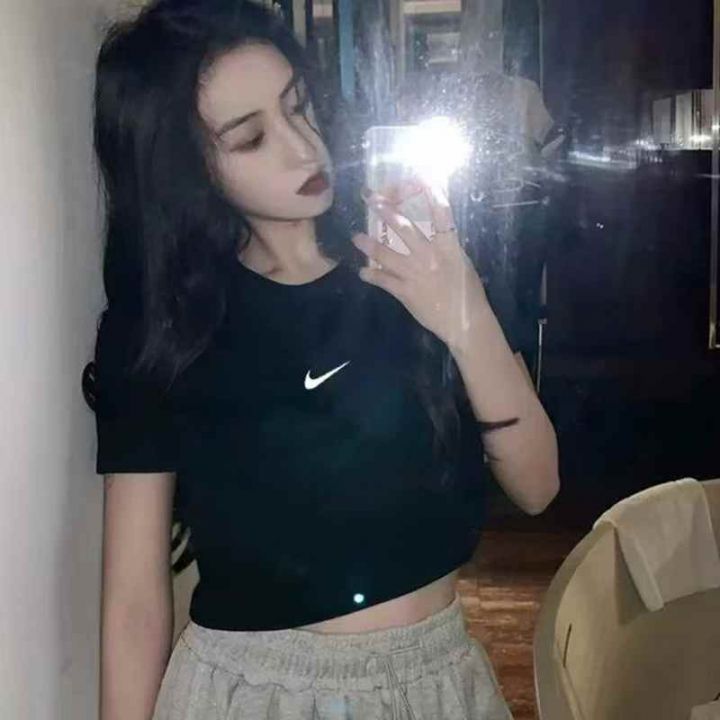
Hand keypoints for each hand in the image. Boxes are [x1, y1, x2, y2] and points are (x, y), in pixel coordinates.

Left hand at [352, 180, 490, 349]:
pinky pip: (383, 280)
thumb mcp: (461, 263)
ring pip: (386, 254)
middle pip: (405, 229)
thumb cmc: (467, 292)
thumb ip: (447, 247)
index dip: (433, 194)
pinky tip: (363, 272)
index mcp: (448, 247)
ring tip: (356, 237)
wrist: (464, 322)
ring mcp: (414, 274)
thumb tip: (436, 232)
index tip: (421, 178)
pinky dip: (372, 275)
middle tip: (372, 200)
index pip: (441, 215)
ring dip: (369, 245)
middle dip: (386, 212)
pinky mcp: (404, 292)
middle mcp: (429, 256)